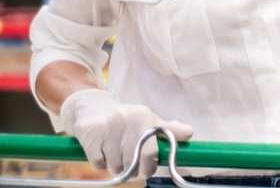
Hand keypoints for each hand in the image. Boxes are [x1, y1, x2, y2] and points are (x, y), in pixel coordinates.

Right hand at [59, 89, 192, 178]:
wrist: (92, 108)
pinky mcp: (89, 134)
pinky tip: (101, 151)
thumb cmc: (127, 120)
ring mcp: (107, 126)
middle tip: (130, 168)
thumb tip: (190, 133)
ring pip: (114, 164)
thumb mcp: (149, 120)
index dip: (149, 166)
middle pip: (131, 162)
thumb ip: (168, 129)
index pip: (150, 151)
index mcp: (143, 116)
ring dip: (115, 166)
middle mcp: (126, 119)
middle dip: (131, 170)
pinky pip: (98, 162)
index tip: (147, 171)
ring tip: (114, 155)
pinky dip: (100, 163)